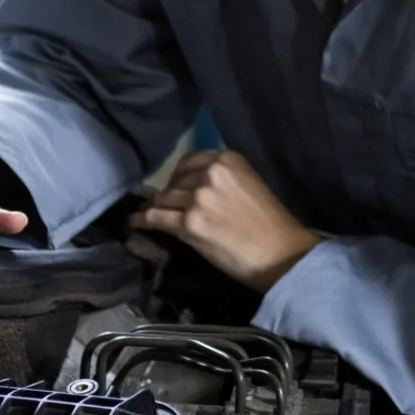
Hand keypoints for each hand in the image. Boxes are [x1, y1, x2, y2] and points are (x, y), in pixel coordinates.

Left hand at [129, 150, 318, 292]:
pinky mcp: (189, 224)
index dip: (179, 176)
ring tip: (149, 215)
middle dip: (169, 194)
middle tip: (167, 208)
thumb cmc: (272, 224)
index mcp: (228, 160)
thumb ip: (224, 179)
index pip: (189, 161)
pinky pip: (155, 218)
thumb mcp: (250, 185)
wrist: (281, 254)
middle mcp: (211, 174)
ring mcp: (198, 198)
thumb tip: (194, 186)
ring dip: (156, 208)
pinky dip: (141, 221)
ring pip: (163, 199)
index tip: (176, 187)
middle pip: (175, 181)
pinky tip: (133, 224)